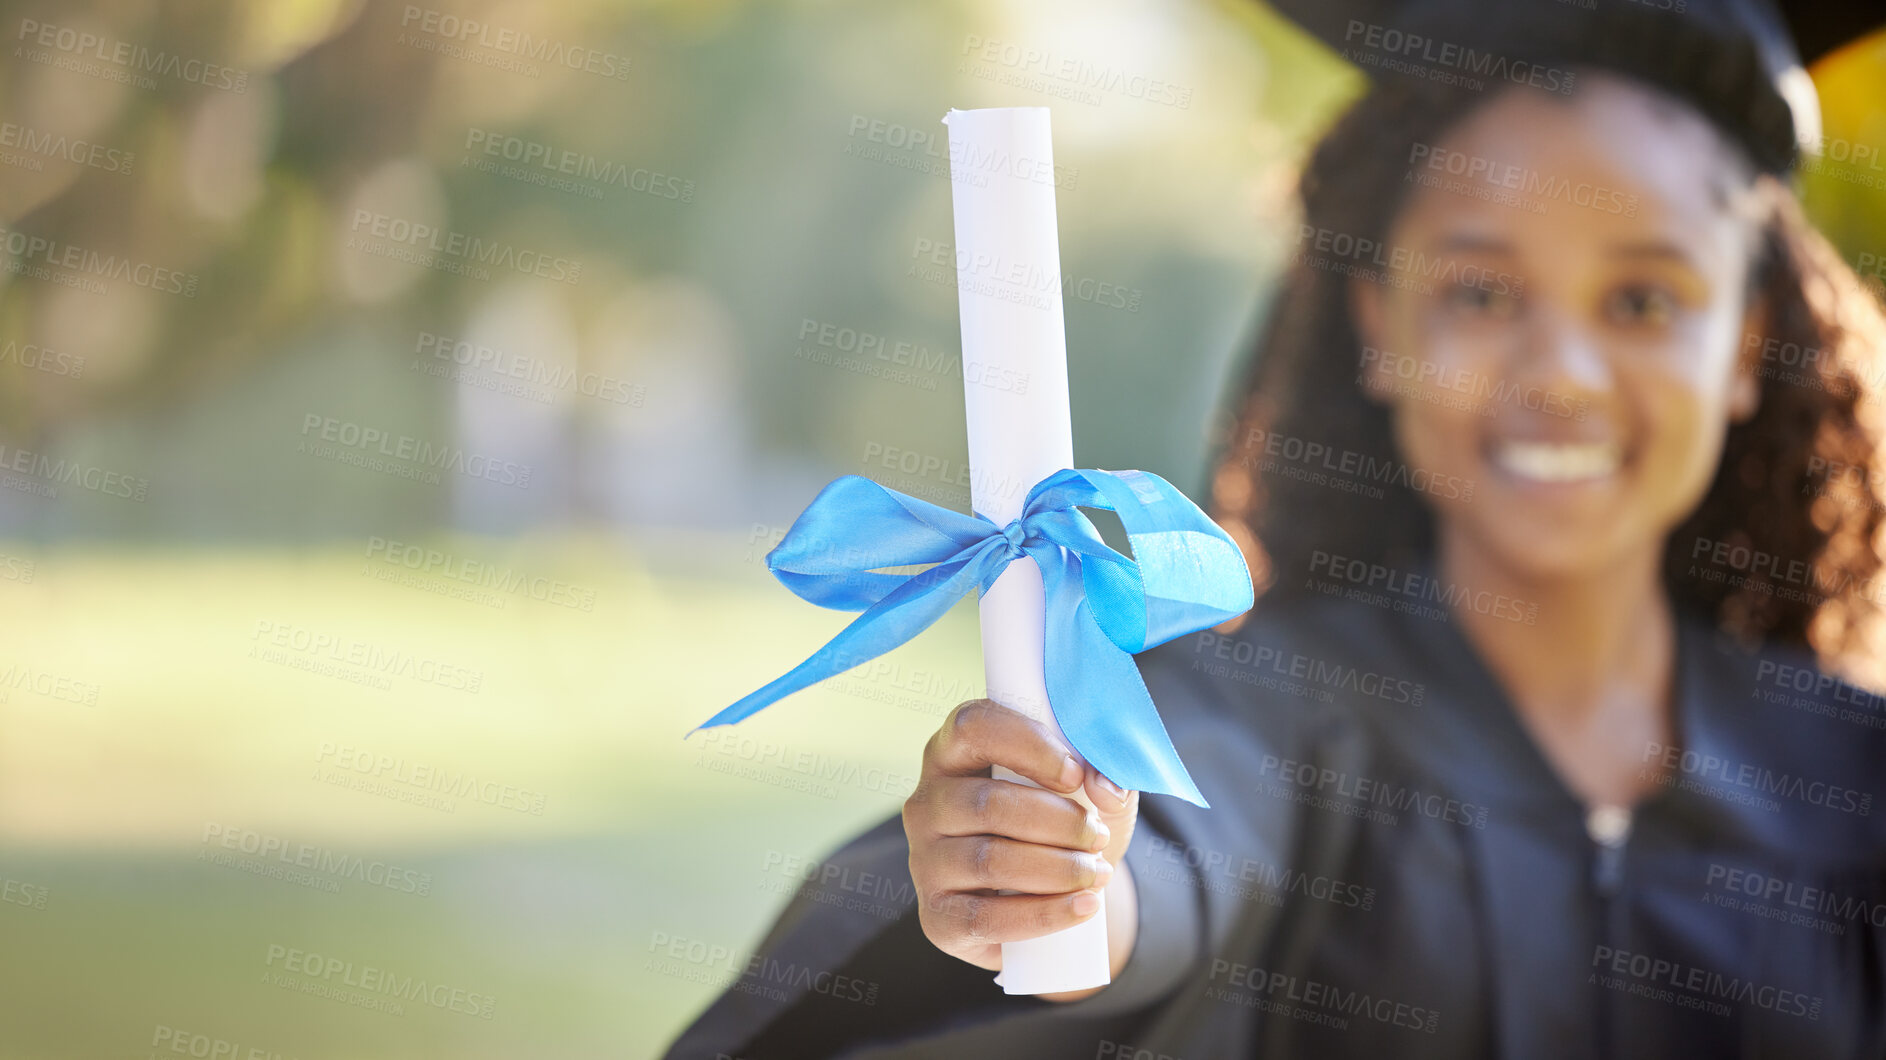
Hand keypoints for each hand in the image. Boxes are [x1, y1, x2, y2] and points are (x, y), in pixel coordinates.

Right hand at [901, 699, 1140, 982]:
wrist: (1057, 893)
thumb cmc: (1065, 822)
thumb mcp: (1093, 786)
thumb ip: (1106, 771)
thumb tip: (1104, 786)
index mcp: (954, 751)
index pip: (973, 726)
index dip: (1028, 745)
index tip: (1076, 774)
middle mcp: (928, 802)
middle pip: (986, 803)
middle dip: (1058, 822)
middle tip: (1098, 835)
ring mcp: (925, 861)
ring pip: (988, 860)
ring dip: (1057, 868)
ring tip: (1097, 872)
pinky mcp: (937, 917)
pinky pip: (986, 918)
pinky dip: (1045, 914)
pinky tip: (1084, 906)